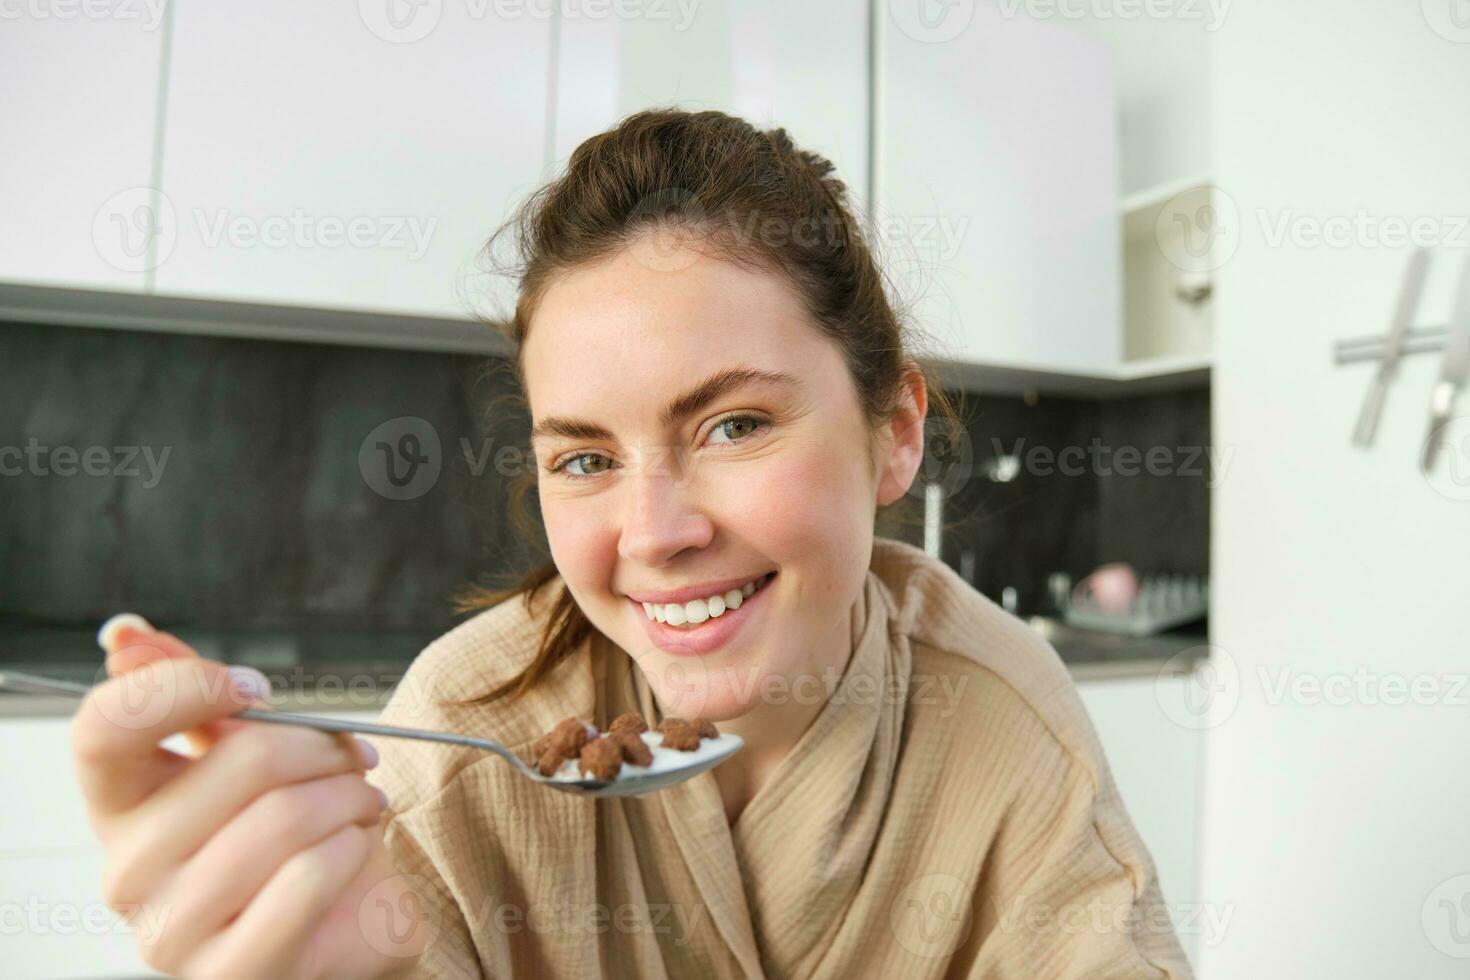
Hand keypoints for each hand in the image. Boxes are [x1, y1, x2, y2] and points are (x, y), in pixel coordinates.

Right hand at [71, 614, 427, 978]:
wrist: (343, 924)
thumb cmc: (290, 833)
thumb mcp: (244, 755)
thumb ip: (191, 692)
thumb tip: (127, 634)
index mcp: (120, 806)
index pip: (103, 729)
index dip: (183, 688)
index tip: (255, 686)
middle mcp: (127, 871)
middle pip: (238, 764)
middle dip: (321, 747)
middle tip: (354, 756)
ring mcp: (170, 931)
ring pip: (283, 819)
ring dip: (350, 798)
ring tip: (364, 803)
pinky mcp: (229, 973)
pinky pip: (308, 878)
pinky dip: (352, 849)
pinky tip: (355, 849)